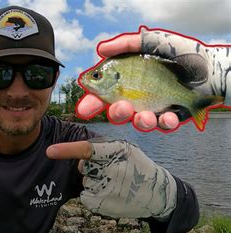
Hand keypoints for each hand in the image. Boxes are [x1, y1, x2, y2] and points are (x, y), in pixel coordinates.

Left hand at [46, 139, 176, 218]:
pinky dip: (93, 195)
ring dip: (95, 182)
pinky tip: (111, 195)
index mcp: (117, 150)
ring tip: (116, 185)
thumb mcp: (125, 150)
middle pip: (83, 166)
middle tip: (112, 172)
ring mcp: (107, 188)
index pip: (87, 149)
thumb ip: (102, 150)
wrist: (157, 193)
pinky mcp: (103, 204)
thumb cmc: (136, 167)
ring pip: (85, 182)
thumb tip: (80, 156)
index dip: (67, 150)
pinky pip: (86, 195)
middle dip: (91, 168)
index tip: (50, 151)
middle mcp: (112, 169)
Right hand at [77, 26, 229, 131]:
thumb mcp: (152, 42)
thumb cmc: (182, 51)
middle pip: (117, 111)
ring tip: (145, 115)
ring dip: (139, 121)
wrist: (212, 66)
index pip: (103, 93)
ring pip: (138, 122)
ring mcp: (153, 107)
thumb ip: (126, 44)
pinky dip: (164, 122)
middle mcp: (137, 95)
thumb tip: (100, 50)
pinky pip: (162, 125)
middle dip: (115, 113)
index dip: (92, 102)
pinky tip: (168, 114)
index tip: (84, 110)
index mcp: (127, 80)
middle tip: (120, 107)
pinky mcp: (170, 116)